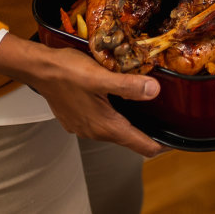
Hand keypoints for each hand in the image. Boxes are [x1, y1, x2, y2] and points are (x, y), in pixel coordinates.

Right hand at [0, 34, 165, 155]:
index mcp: (104, 126)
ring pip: (116, 130)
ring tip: (149, 109)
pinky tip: (121, 101)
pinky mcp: (78, 119)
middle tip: (168, 119)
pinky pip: (103, 122)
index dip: (160, 144)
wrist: (39, 69)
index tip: (176, 138)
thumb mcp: (101, 76)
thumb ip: (128, 86)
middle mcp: (95, 131)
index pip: (140, 145)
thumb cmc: (67, 72)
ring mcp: (84, 127)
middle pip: (129, 139)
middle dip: (148, 132)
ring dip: (132, 123)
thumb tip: (154, 91)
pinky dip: (116, 116)